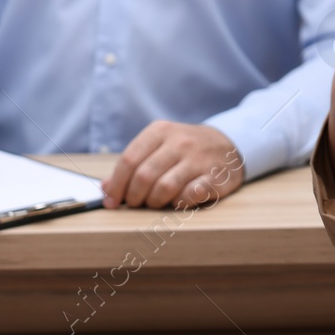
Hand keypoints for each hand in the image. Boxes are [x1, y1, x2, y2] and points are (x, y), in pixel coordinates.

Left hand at [101, 122, 243, 209]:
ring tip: (156, 203)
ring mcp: (199, 158)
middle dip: (134, 197)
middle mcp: (180, 142)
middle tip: (135, 204)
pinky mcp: (216, 176)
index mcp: (160, 131)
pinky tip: (178, 202)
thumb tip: (106, 189)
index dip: (116, 185)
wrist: (228, 144)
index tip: (111, 202)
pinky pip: (190, 195)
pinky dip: (179, 204)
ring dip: (155, 202)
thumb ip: (133, 165)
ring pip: (164, 188)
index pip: (129, 160)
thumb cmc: (185, 150)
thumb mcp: (158, 147)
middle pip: (144, 176)